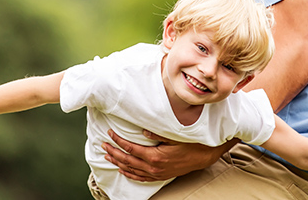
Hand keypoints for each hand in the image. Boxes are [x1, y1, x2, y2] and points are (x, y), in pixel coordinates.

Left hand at [102, 129, 236, 181]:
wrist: (203, 156)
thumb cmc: (190, 144)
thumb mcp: (174, 136)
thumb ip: (157, 133)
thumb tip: (142, 130)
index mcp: (155, 156)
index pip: (130, 148)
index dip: (118, 141)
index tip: (110, 133)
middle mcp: (153, 167)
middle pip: (127, 160)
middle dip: (113, 152)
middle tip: (104, 145)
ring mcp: (156, 173)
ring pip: (132, 170)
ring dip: (118, 163)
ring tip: (108, 156)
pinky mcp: (160, 175)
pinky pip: (141, 177)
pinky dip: (130, 174)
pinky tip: (123, 170)